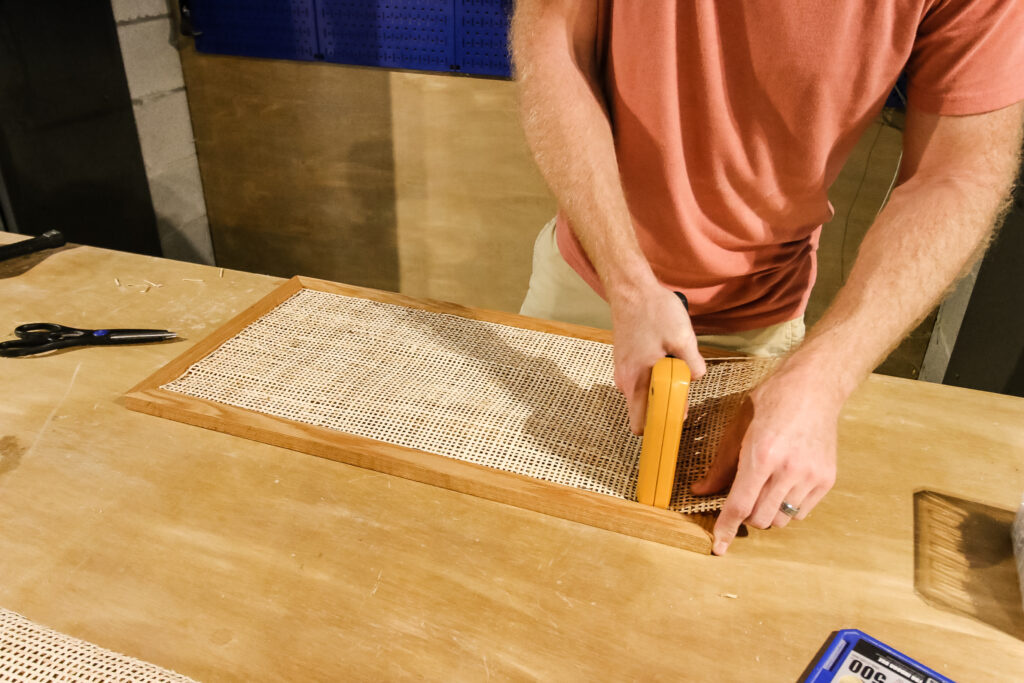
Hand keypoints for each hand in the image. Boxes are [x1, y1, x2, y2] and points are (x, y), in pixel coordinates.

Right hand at [608, 284, 706, 433]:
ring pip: (646, 392)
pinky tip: (666, 352)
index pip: (641, 424)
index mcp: (636, 382)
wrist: (631, 288)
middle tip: (683, 383)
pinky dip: (656, 373)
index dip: (659, 428)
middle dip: (666, 403)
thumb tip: (695, 380)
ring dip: (662, 385)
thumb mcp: (683, 338)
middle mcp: (625, 381)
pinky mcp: (627, 360)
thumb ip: (692, 365)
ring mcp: (624, 370)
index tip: (676, 423)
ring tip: (675, 361)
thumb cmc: (654, 312)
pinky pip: (643, 378)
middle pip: (646, 409)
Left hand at [690, 358, 841, 554]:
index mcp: (761, 455)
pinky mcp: (827, 479)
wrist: (813, 388)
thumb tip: (700, 491)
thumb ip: (720, 466)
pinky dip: (788, 507)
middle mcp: (788, 470)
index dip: (726, 528)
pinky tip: (785, 485)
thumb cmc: (771, 403)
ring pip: (782, 520)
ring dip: (768, 512)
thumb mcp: (737, 429)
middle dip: (746, 515)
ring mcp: (811, 476)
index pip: (739, 505)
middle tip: (744, 496)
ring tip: (766, 487)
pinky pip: (802, 513)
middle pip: (760, 518)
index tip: (719, 546)